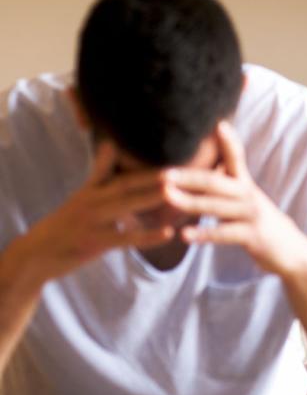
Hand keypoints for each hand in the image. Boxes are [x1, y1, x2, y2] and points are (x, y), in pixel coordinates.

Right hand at [7, 142, 173, 285]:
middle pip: (127, 185)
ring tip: (174, 193)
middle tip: (179, 169)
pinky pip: (125, 239)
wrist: (38, 251)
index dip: (148, 165)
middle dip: (153, 177)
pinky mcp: (95, 242)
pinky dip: (147, 236)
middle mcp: (94, 200)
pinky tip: (168, 233)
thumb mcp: (83, 194)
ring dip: (150, 199)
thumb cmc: (67, 221)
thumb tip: (110, 143)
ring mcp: (94, 221)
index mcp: (95, 189)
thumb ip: (101, 171)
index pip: (124, 173)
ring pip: (126, 207)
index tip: (172, 157)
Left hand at [164, 122, 306, 277]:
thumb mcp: (245, 199)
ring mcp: (251, 215)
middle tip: (163, 173)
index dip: (228, 141)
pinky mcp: (253, 236)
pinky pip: (225, 234)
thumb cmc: (258, 222)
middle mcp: (249, 195)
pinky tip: (184, 235)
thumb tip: (196, 171)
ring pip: (217, 206)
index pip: (236, 157)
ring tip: (167, 197)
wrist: (290, 250)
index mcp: (244, 183)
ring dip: (190, 202)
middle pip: (216, 182)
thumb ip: (224, 184)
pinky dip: (204, 234)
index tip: (217, 123)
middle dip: (189, 176)